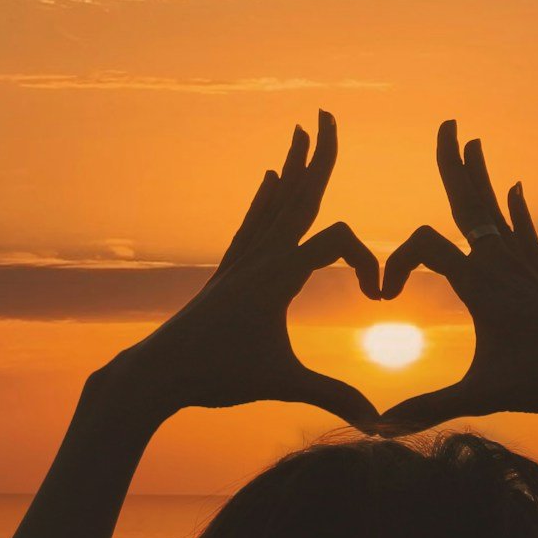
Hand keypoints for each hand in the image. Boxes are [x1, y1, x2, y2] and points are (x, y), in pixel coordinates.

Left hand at [91, 110, 382, 428]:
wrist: (157, 373)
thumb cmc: (217, 376)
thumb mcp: (282, 384)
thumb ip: (333, 394)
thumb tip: (380, 424)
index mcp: (278, 275)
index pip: (338, 241)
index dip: (369, 262)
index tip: (378, 299)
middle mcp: (259, 256)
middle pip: (298, 195)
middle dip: (318, 155)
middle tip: (328, 114)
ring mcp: (242, 261)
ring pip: (275, 202)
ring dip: (294, 165)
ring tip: (301, 131)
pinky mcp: (228, 272)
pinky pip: (253, 222)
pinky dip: (267, 197)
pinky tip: (269, 178)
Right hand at [375, 120, 537, 431]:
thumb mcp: (481, 396)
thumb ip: (428, 407)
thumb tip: (379, 430)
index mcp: (483, 284)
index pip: (424, 246)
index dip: (394, 264)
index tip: (384, 301)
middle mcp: (505, 265)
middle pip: (470, 203)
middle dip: (453, 165)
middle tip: (445, 125)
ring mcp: (528, 268)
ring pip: (497, 212)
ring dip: (481, 177)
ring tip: (472, 141)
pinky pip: (526, 233)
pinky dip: (516, 210)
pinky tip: (515, 188)